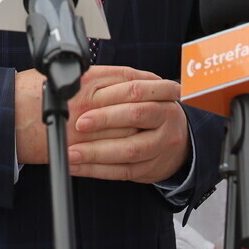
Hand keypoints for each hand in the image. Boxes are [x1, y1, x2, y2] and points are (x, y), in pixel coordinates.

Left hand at [15, 65, 185, 176]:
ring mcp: (161, 145)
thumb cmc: (150, 109)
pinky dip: (96, 170)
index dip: (110, 94)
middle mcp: (166, 118)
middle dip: (105, 120)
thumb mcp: (142, 91)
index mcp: (163, 93)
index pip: (136, 90)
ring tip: (72, 153)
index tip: (85, 98)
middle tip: (78, 124)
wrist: (176, 141)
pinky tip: (77, 167)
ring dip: (96, 152)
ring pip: (130, 150)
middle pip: (136, 115)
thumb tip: (79, 77)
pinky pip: (122, 171)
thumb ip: (117, 83)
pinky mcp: (150, 168)